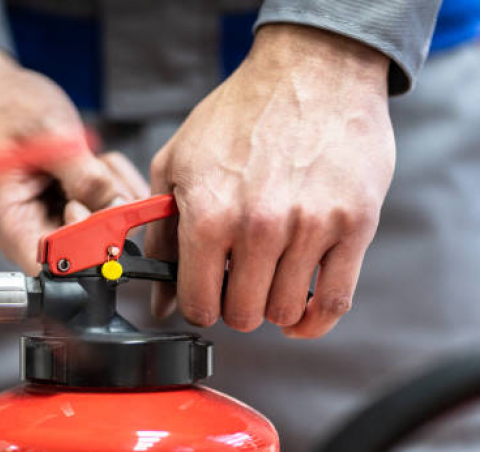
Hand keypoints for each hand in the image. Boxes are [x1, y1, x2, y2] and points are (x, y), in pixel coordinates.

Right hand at [0, 46, 148, 273]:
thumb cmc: (3, 108)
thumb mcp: (47, 135)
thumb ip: (83, 174)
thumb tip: (116, 207)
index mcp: (12, 223)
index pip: (54, 267)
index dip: (87, 251)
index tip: (102, 214)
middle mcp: (34, 228)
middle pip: (87, 251)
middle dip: (107, 213)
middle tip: (98, 171)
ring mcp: (56, 218)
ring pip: (108, 227)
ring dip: (114, 191)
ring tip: (91, 158)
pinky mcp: (75, 203)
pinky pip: (112, 206)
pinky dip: (115, 181)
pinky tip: (95, 159)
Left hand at [146, 24, 393, 337]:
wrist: (311, 70)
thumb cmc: (238, 115)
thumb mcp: (176, 164)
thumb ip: (161, 234)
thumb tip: (158, 300)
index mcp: (209, 214)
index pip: (197, 303)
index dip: (197, 306)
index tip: (204, 295)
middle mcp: (259, 227)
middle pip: (242, 315)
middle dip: (234, 306)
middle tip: (237, 281)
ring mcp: (311, 228)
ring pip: (286, 312)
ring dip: (273, 306)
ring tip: (269, 277)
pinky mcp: (354, 225)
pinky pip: (335, 301)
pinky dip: (316, 319)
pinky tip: (303, 312)